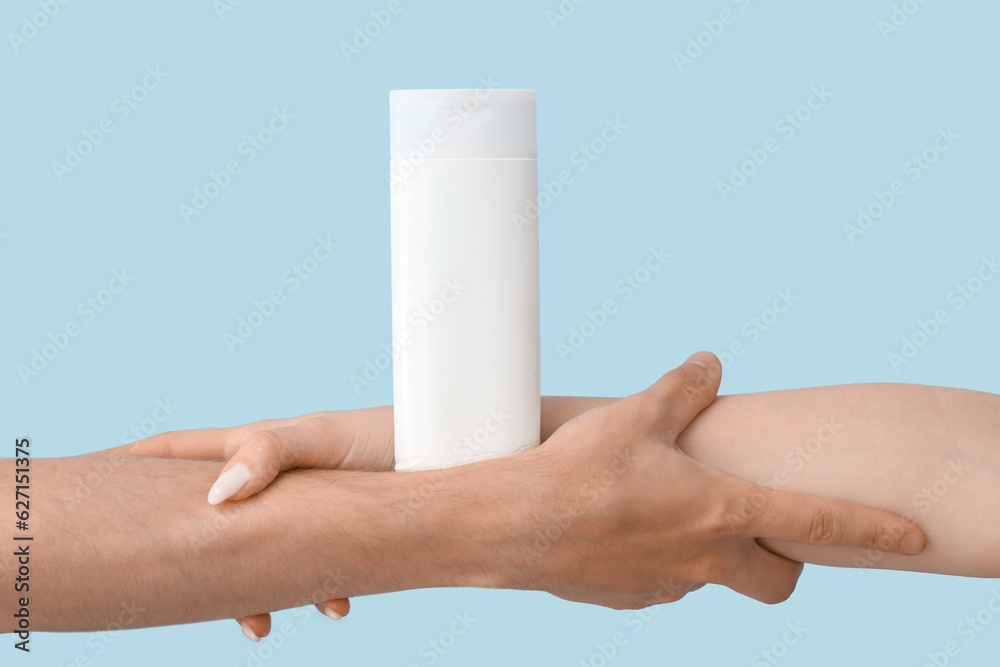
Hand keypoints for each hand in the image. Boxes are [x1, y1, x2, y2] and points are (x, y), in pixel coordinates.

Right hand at [89, 406, 394, 639]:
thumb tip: (217, 496)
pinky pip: (306, 569)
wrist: (456, 452)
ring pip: (252, 555)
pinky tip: (334, 605)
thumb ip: (266, 454)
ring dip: (252, 589)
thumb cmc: (385, 434)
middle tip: (174, 595)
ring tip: (260, 621)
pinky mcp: (334, 532)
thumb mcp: (322, 438)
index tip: (85, 483)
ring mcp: (298, 507)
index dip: (127, 465)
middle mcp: (267, 478)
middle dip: (183, 555)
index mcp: (250, 448)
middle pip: (203, 517)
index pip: (171, 454)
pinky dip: (312, 593)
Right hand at [499, 351, 925, 607]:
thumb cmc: (576, 470)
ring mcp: (668, 586)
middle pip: (778, 581)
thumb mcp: (636, 416)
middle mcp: (704, 559)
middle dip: (783, 560)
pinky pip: (663, 584)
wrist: (510, 527)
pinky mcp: (630, 599)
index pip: (820, 522)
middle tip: (752, 523)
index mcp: (721, 511)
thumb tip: (710, 363)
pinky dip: (660, 561)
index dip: (873, 528)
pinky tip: (620, 529)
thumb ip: (682, 389)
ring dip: (706, 550)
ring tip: (659, 508)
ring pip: (714, 578)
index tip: (912, 536)